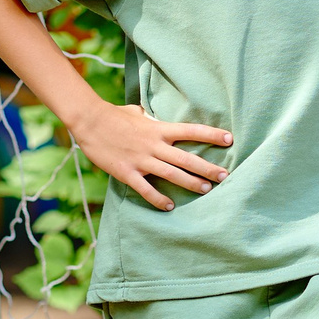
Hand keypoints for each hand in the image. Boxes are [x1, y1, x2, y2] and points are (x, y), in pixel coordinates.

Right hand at [70, 100, 231, 212]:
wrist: (89, 121)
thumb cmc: (114, 115)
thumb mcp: (137, 113)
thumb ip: (150, 118)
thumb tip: (152, 116)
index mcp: (159, 128)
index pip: (192, 130)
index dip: (212, 135)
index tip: (230, 139)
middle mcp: (154, 145)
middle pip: (187, 158)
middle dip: (208, 168)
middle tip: (225, 176)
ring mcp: (142, 159)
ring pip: (172, 174)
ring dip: (191, 184)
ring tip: (207, 190)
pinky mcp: (127, 172)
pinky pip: (146, 189)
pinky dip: (158, 199)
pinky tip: (169, 206)